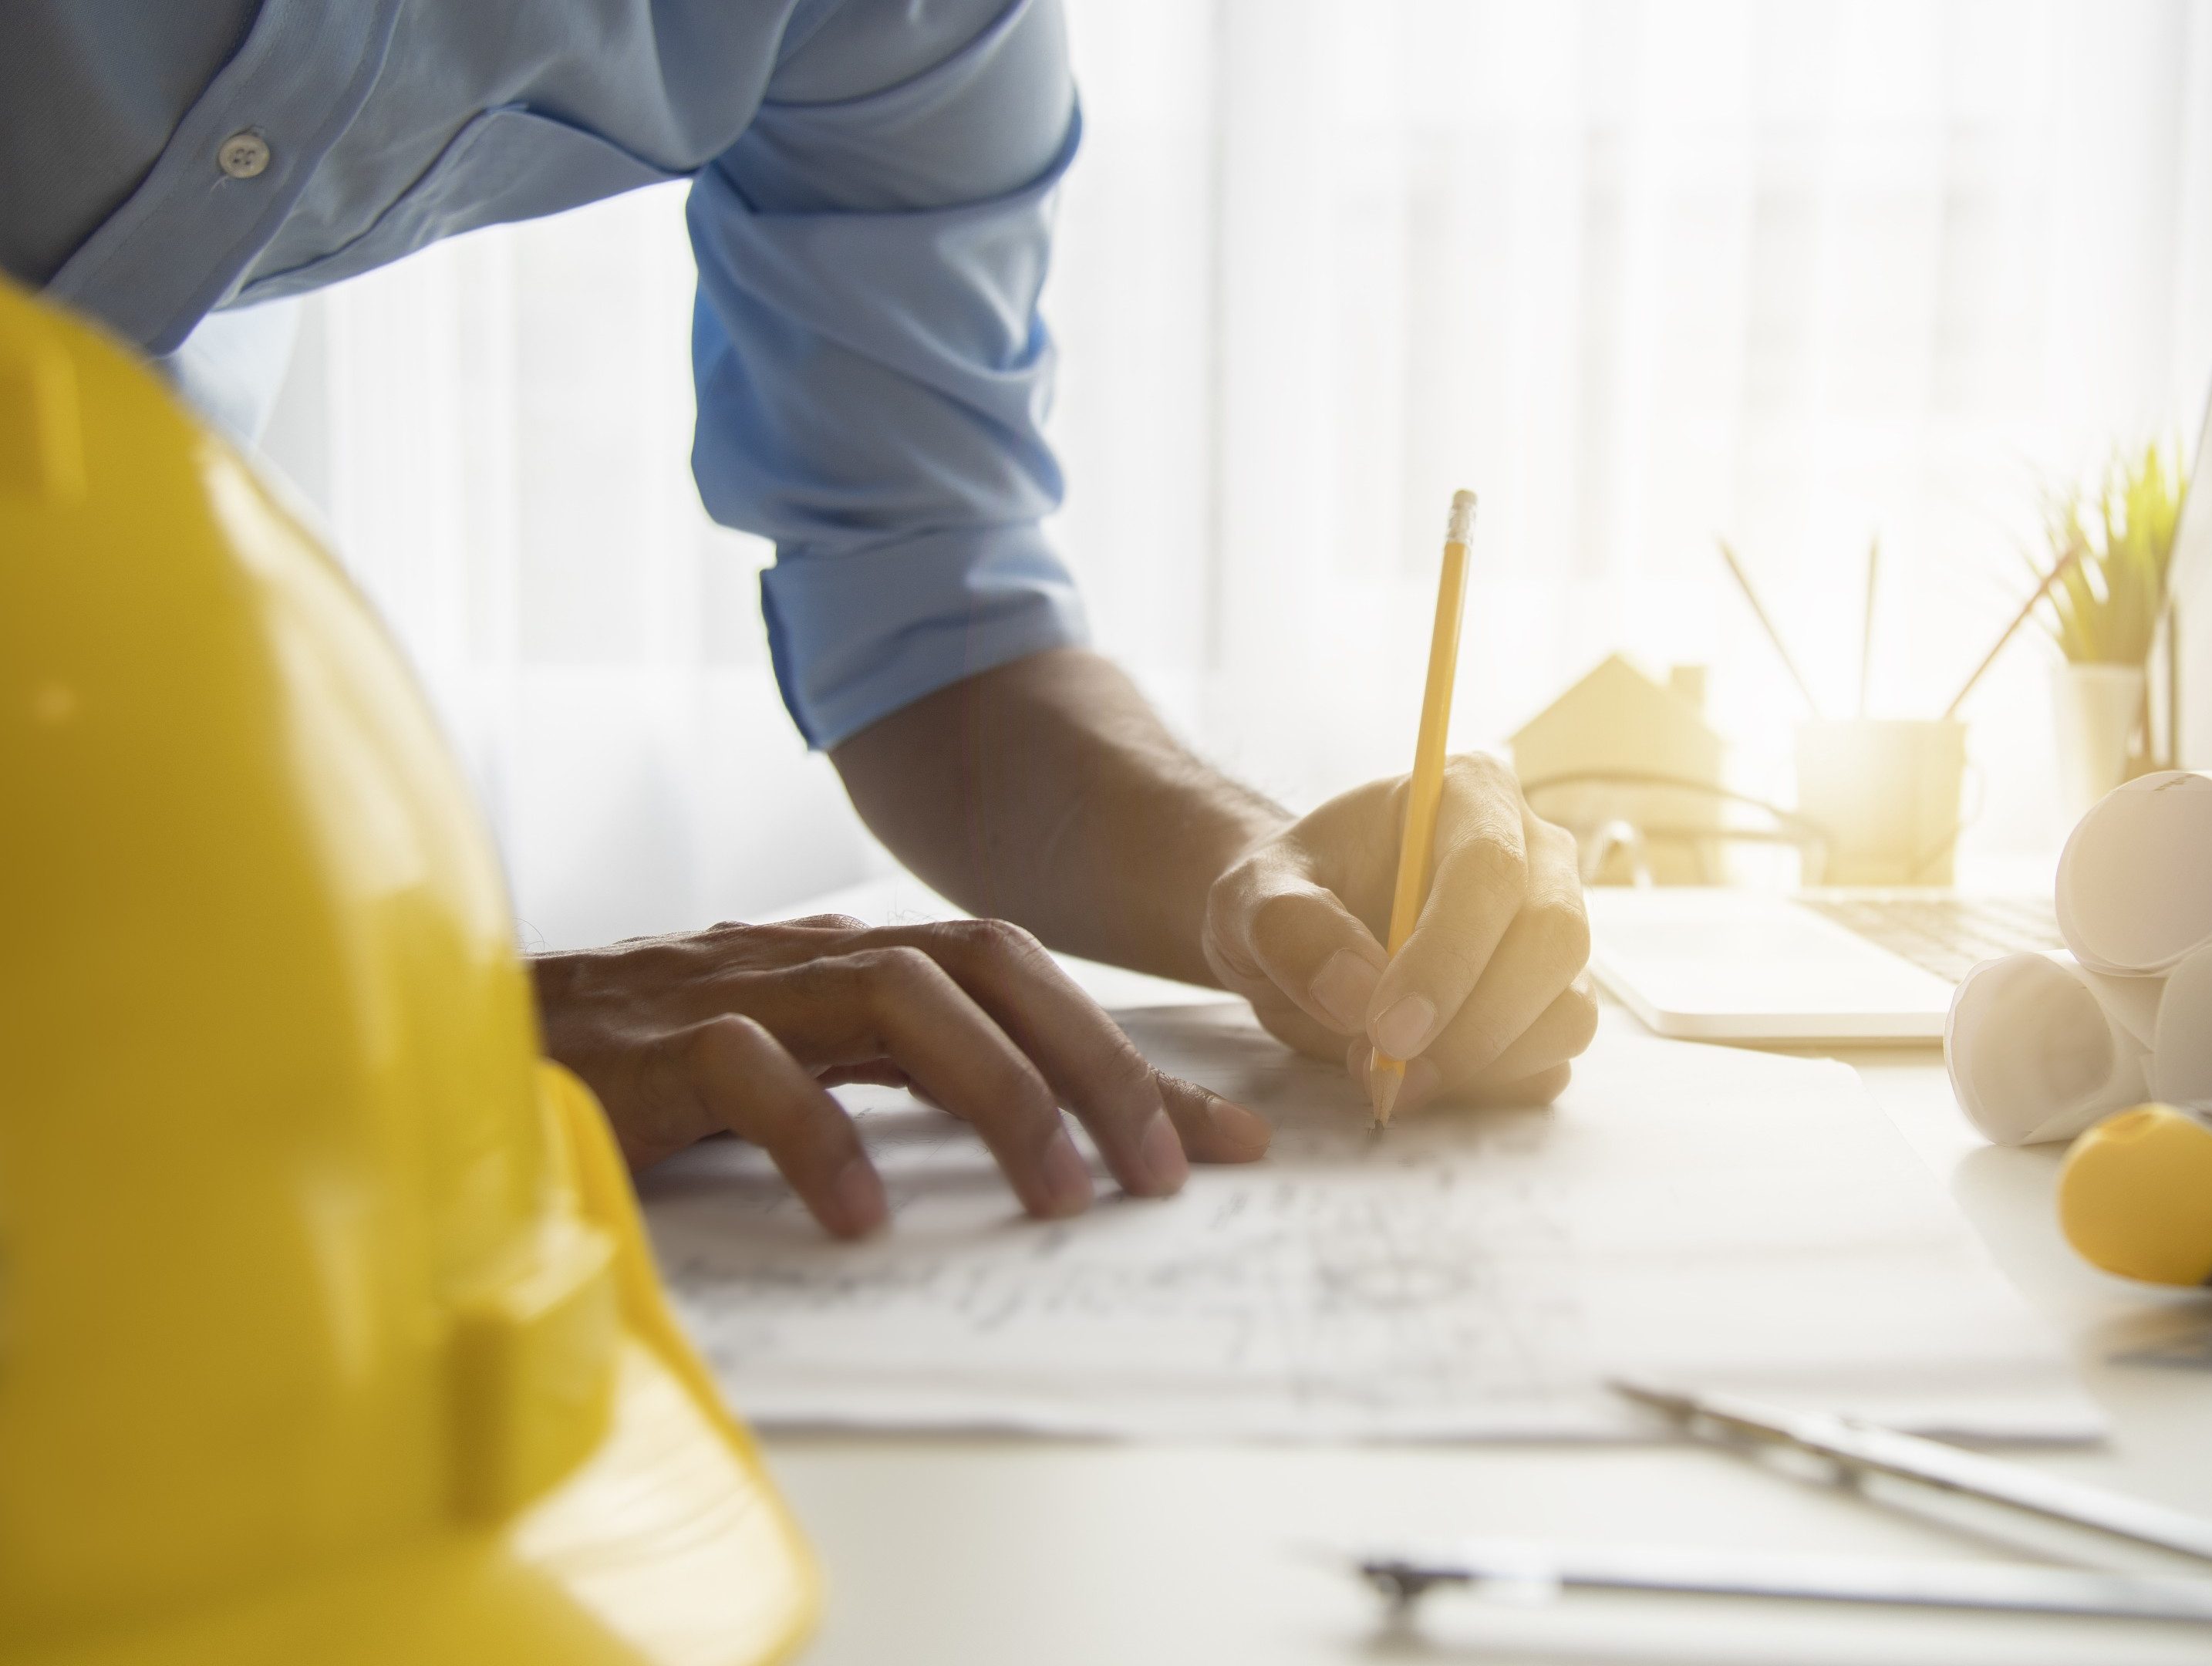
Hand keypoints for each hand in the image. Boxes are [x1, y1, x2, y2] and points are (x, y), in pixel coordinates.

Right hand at [532, 915, 1271, 1237]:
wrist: (448, 1037)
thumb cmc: (632, 1067)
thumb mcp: (791, 1061)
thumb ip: (895, 1076)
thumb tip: (1046, 1136)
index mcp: (849, 962)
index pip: (1021, 985)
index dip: (1131, 1057)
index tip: (1230, 1143)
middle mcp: (808, 957)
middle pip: (989, 969)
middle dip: (1097, 1065)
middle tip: (1164, 1176)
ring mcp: (729, 988)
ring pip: (900, 998)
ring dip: (1000, 1094)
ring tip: (1059, 1198)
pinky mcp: (647, 1044)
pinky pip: (752, 1072)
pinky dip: (821, 1137)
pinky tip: (864, 1217)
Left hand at [1202, 752, 1596, 1113]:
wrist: (1303, 937)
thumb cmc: (1287, 896)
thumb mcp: (1251, 896)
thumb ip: (1288, 926)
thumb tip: (1355, 993)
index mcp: (1470, 793)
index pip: (1492, 868)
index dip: (1448, 955)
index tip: (1387, 1028)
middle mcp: (1536, 855)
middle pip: (1554, 937)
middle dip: (1475, 1023)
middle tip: (1390, 1072)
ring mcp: (1553, 932)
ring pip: (1568, 1008)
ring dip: (1483, 1064)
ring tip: (1390, 1074)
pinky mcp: (1551, 1002)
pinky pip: (1554, 1058)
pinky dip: (1492, 1087)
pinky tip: (1424, 1077)